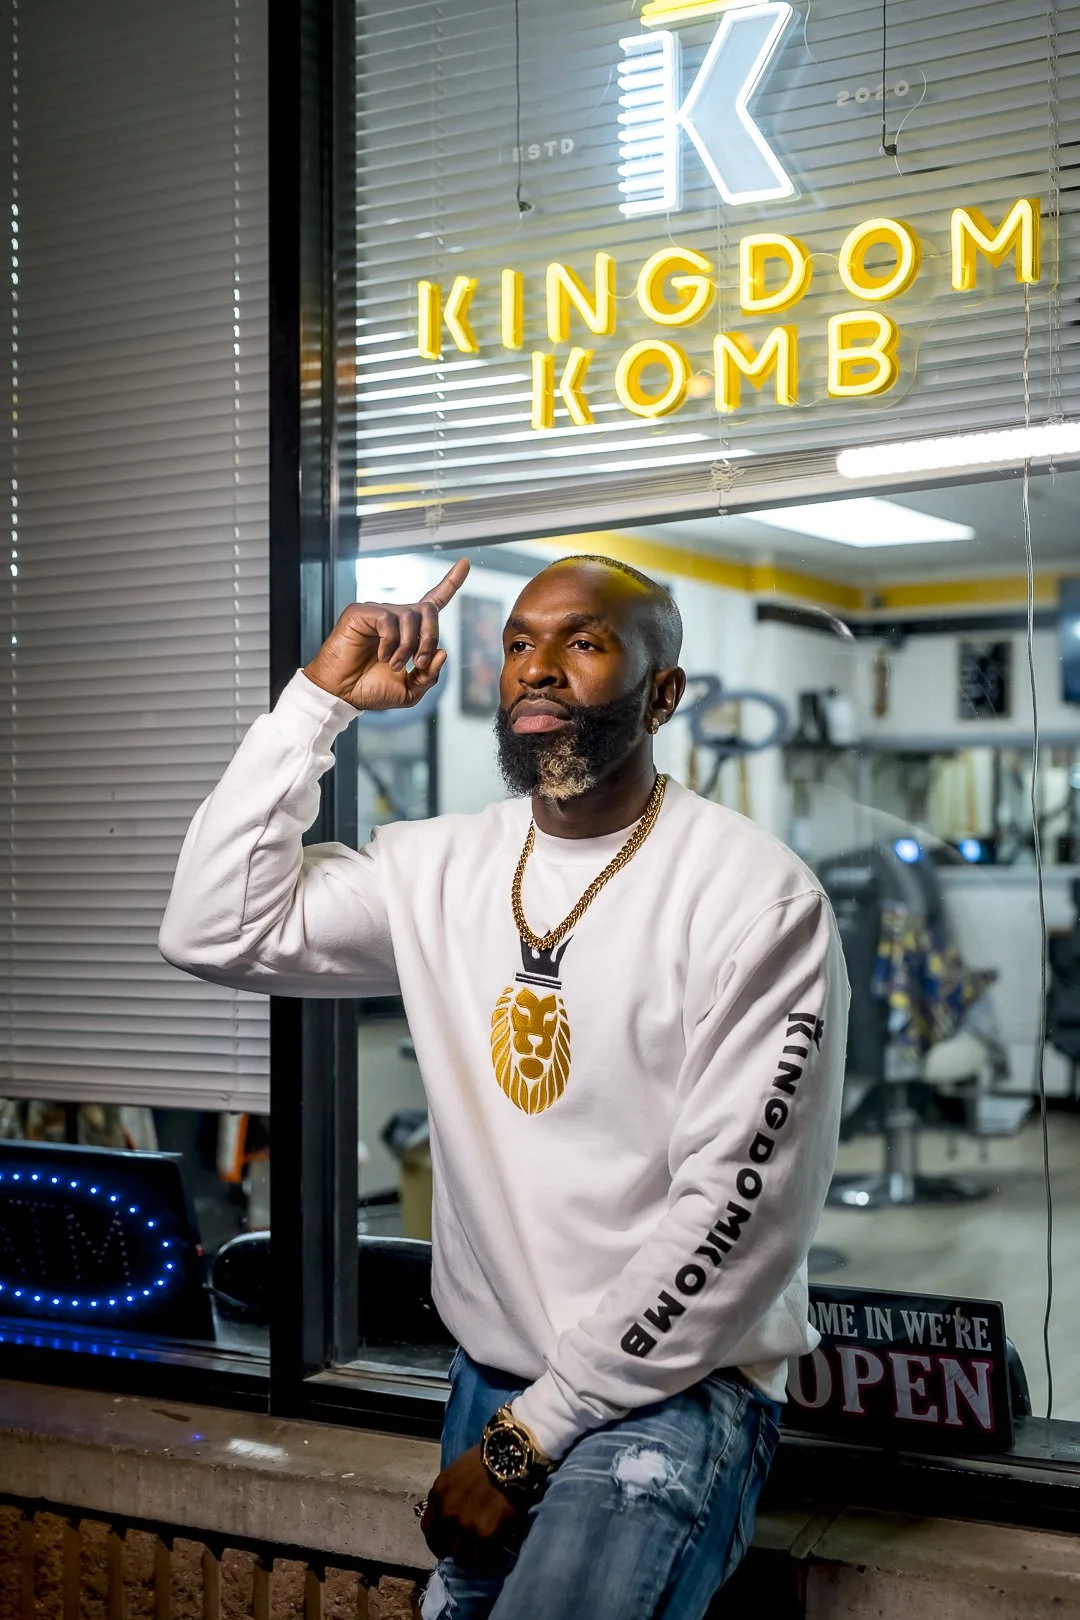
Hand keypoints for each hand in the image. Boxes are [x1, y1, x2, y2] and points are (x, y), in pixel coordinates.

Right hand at [303, 557, 469, 710]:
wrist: (343, 694)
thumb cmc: (370, 690)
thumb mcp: (410, 691)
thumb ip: (429, 675)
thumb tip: (443, 652)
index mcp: (408, 630)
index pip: (434, 600)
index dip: (451, 582)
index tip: (465, 562)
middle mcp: (395, 617)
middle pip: (429, 610)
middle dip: (430, 638)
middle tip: (419, 663)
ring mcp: (377, 612)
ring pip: (410, 616)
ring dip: (407, 646)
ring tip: (393, 664)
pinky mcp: (360, 613)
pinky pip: (387, 619)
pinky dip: (389, 641)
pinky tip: (380, 655)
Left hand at [420, 1445, 525, 1569]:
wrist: (510, 1456)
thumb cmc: (486, 1459)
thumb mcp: (457, 1473)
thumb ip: (450, 1496)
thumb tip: (454, 1516)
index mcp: (438, 1496)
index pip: (429, 1529)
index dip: (437, 1540)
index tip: (447, 1544)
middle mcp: (447, 1514)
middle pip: (446, 1546)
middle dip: (458, 1548)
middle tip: (471, 1547)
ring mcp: (465, 1527)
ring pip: (463, 1557)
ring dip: (473, 1556)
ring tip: (485, 1551)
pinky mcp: (485, 1536)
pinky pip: (482, 1560)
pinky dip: (489, 1560)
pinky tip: (497, 1554)